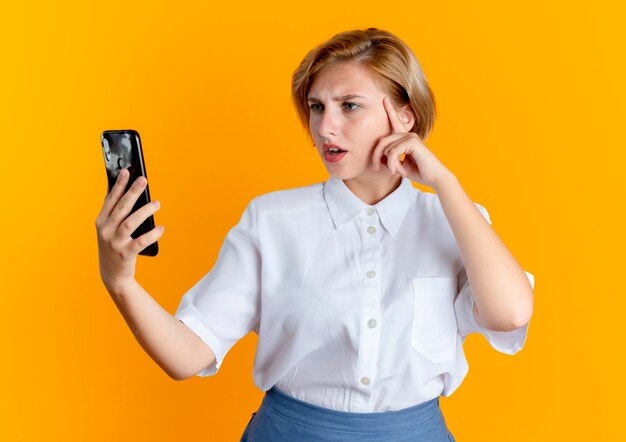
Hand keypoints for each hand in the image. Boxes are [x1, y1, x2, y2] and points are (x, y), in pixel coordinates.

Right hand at [95, 169, 163, 294]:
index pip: (111, 199)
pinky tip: (160, 228)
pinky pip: (141, 241)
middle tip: (144, 180)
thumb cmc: (113, 246)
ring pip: (131, 222)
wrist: (112, 274)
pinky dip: (152, 234)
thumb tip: (125, 190)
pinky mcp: (126, 253)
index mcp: (101, 222)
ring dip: (145, 211)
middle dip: (133, 192)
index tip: (126, 171)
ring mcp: (115, 243)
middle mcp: (106, 231)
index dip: (119, 185)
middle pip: (121, 207)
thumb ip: (115, 212)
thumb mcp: (109, 229)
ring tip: (157, 204)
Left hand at [372, 96, 452, 188]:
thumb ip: (389, 159)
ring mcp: (411, 137)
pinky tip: (396, 171)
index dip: (390, 110)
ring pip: (387, 147)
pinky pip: (393, 151)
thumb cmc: (419, 172)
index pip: (396, 122)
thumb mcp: (399, 166)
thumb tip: (379, 157)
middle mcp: (408, 135)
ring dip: (387, 162)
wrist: (435, 178)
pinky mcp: (413, 142)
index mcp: (406, 138)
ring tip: (392, 171)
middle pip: (383, 140)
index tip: (385, 99)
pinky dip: (392, 163)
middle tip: (375, 168)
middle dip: (376, 155)